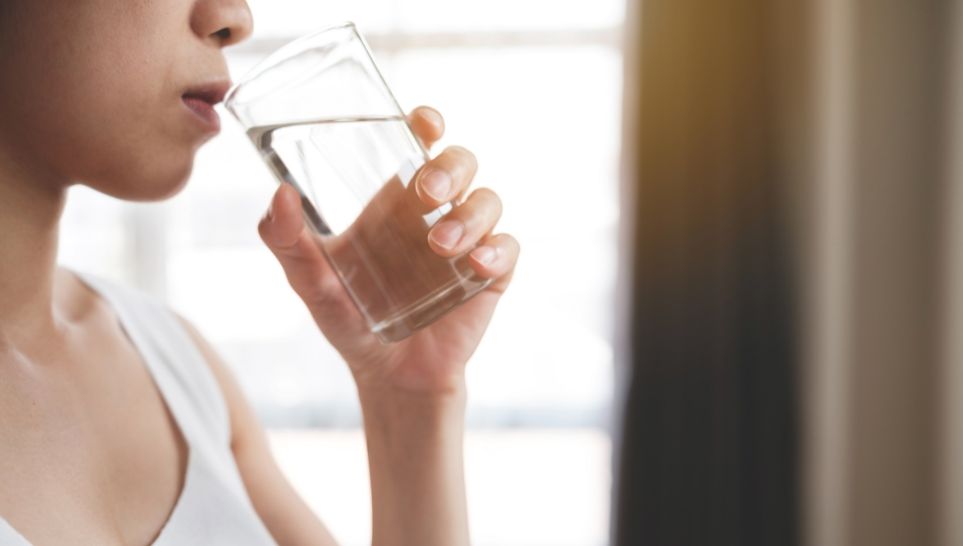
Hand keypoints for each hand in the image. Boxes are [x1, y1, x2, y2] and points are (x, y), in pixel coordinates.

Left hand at [258, 106, 519, 396]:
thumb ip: (288, 242)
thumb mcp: (311, 283)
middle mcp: (435, 212)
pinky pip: (508, 248)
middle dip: (450, 168)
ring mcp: (467, 241)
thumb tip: (280, 195)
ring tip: (441, 246)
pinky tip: (477, 267)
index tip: (424, 123)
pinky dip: (497, 252)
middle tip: (427, 194)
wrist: (388, 376)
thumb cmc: (350, 320)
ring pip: (489, 200)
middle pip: (461, 162)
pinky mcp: (490, 274)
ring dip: (470, 215)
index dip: (428, 123)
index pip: (420, 144)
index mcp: (395, 200)